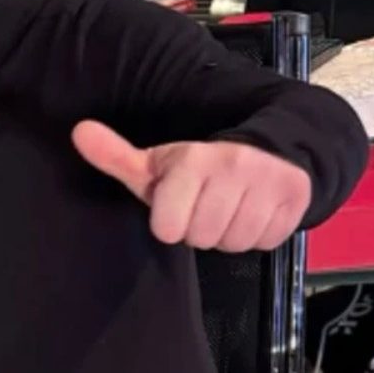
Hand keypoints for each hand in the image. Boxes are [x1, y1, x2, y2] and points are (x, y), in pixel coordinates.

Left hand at [71, 120, 310, 252]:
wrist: (268, 151)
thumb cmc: (201, 166)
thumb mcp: (155, 162)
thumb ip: (115, 155)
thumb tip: (78, 132)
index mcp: (193, 160)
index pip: (168, 228)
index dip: (168, 222)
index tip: (175, 204)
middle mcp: (234, 167)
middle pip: (201, 238)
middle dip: (198, 228)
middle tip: (204, 205)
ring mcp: (268, 183)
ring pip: (233, 242)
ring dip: (227, 233)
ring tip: (227, 207)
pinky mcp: (295, 200)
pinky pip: (264, 242)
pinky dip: (256, 234)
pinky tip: (250, 211)